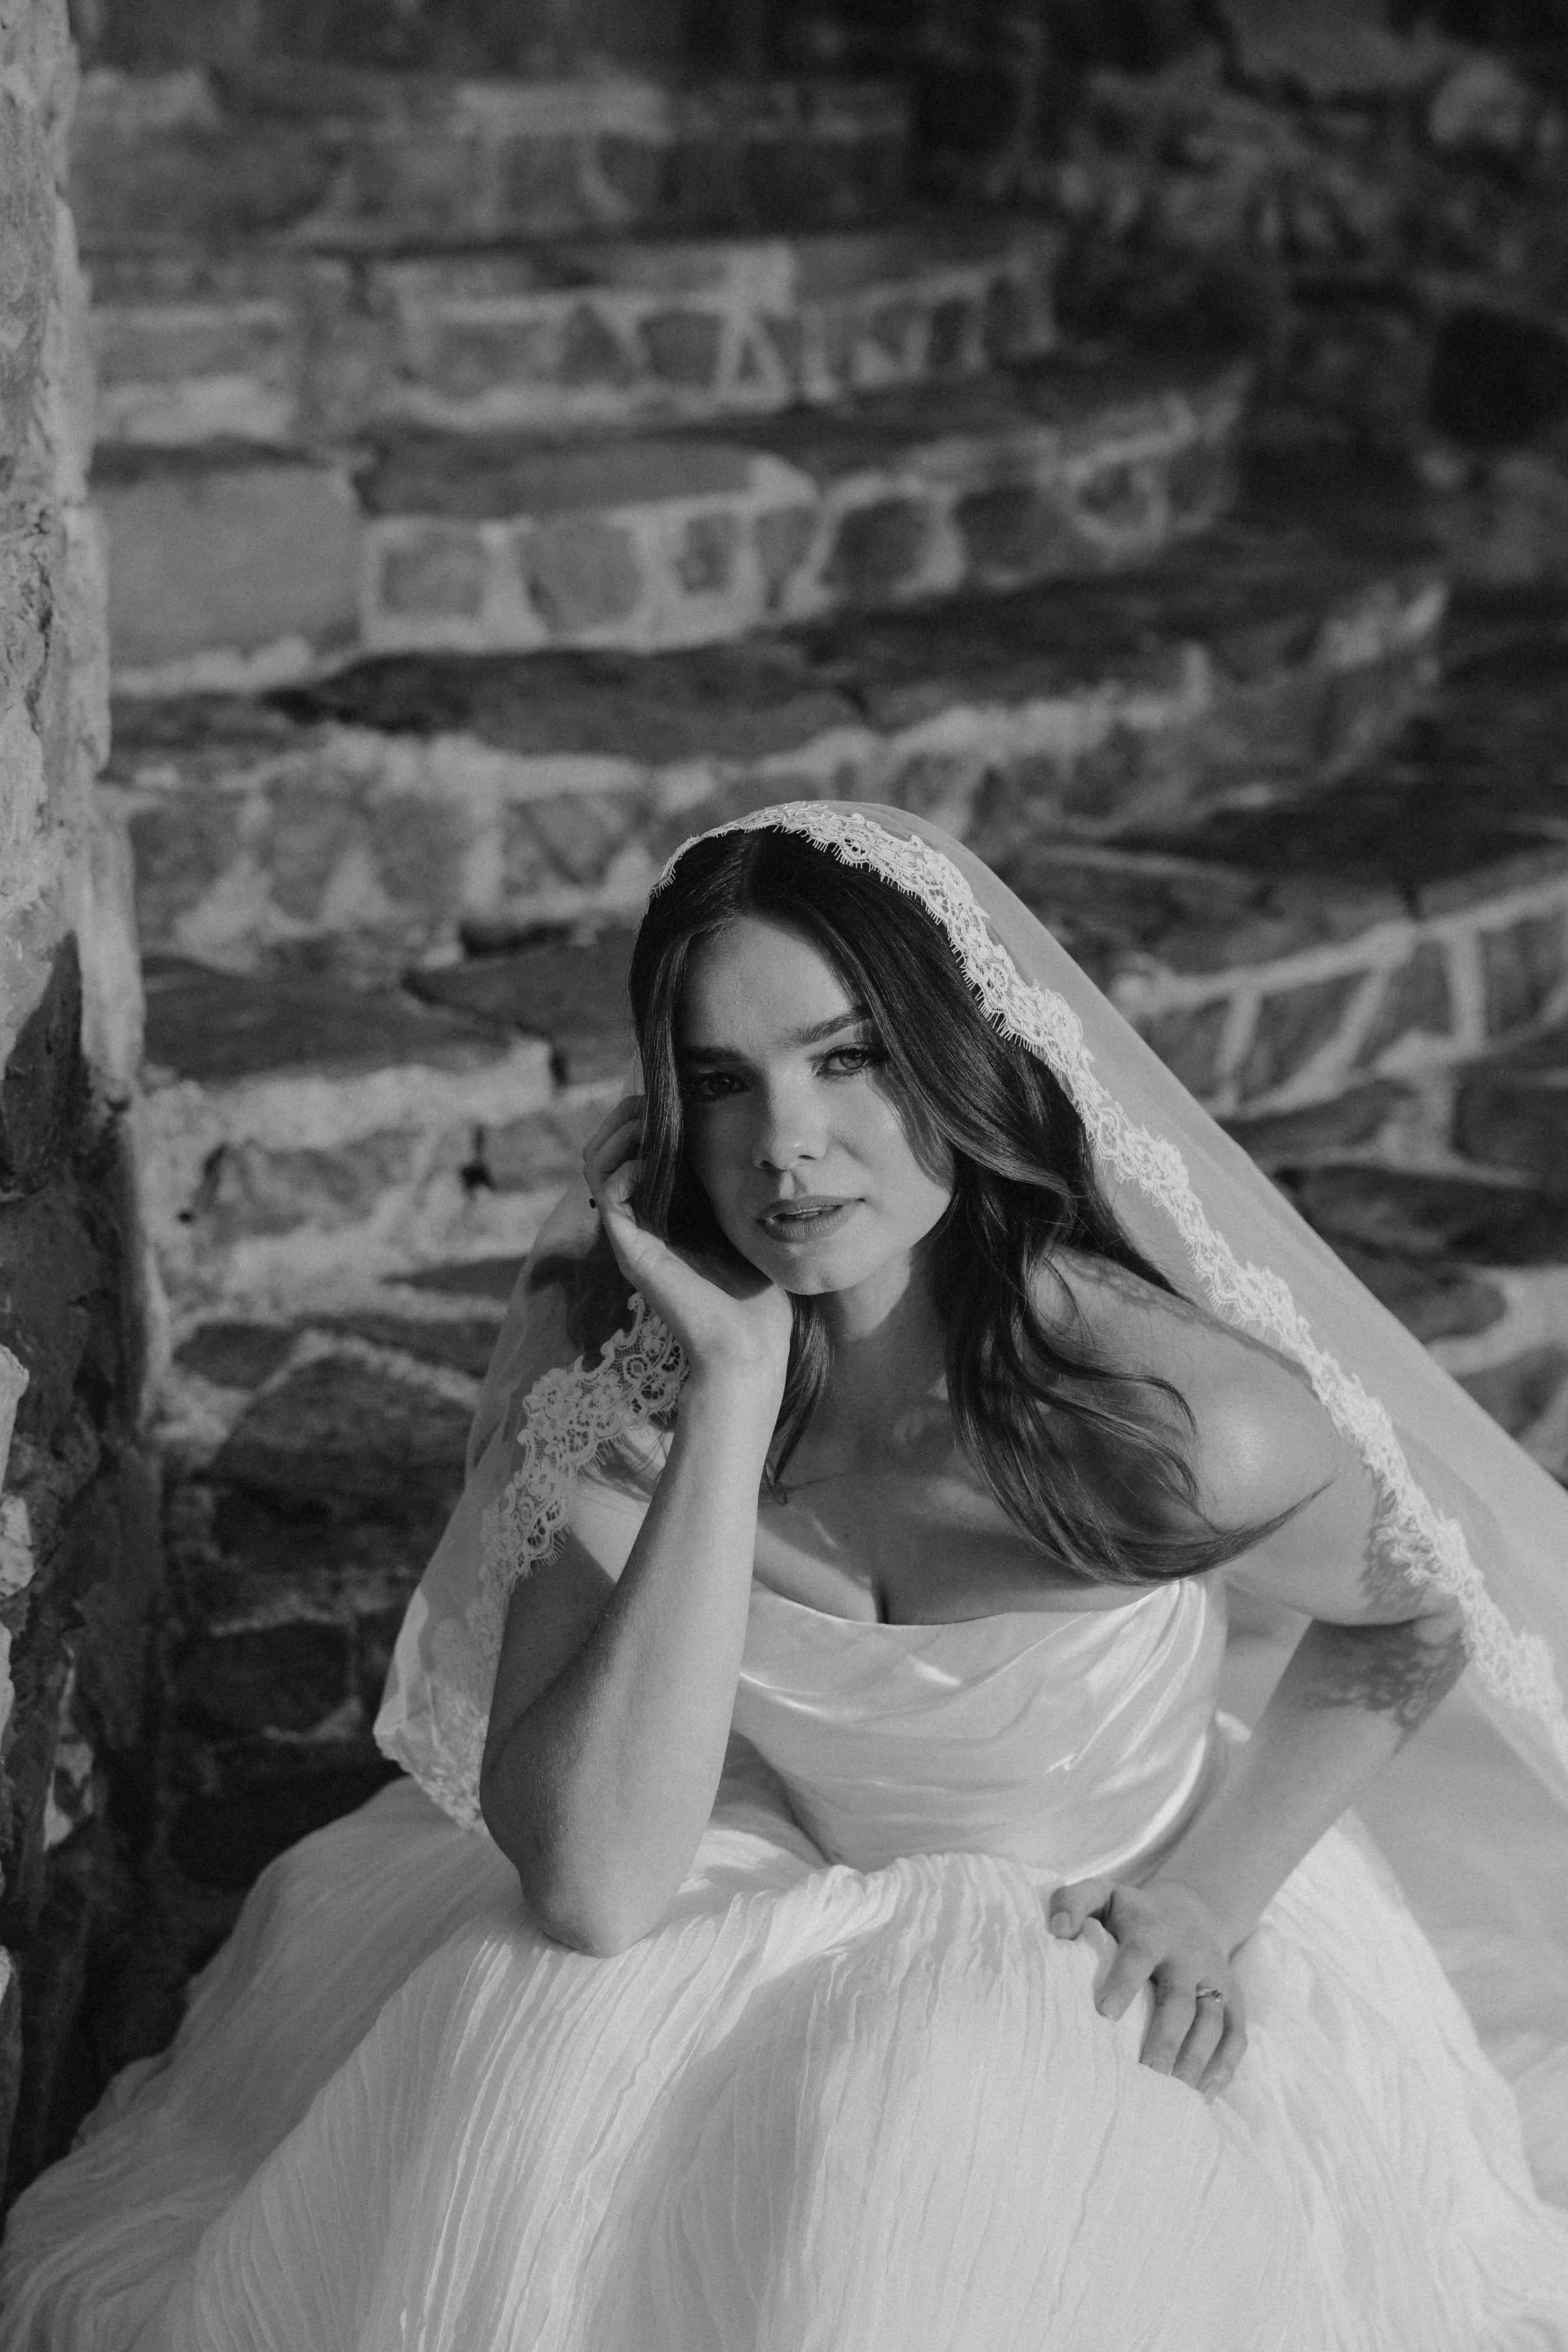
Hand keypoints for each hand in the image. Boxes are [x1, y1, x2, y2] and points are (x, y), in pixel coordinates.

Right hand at [583, 1097, 792, 1395]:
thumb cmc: (756, 1291)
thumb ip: (731, 1184)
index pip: (631, 1150)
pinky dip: (623, 1170)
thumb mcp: (744, 1219)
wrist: (748, 1344)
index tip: (668, 1094)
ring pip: (596, 1167)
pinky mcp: (631, 1251)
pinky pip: (608, 1197)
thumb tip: (745, 1137)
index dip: (641, 1117)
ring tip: (644, 1119)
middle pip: (604, 1152)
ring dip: (616, 1134)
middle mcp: (641, 1221)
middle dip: (623, 1117)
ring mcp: (633, 1236)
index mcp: (664, 1211)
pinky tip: (651, 1161)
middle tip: (650, 1099)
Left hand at [1047, 1874, 1246, 2099]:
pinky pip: (1237, 2033)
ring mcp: (1214, 1978)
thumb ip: (1072, 1903)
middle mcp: (1187, 1955)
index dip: (1124, 1982)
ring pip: (1212, 2021)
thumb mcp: (1101, 1895)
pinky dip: (1226, 2064)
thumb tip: (1058, 1930)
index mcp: (1152, 1930)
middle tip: (1146, 2072)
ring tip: (1175, 2092)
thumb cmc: (1132, 1913)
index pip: (1139, 1956)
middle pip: (1180, 2000)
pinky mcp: (1233, 1997)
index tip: (1105, 2013)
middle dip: (1165, 2038)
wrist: (1192, 1909)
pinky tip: (1205, 2093)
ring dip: (1196, 2058)